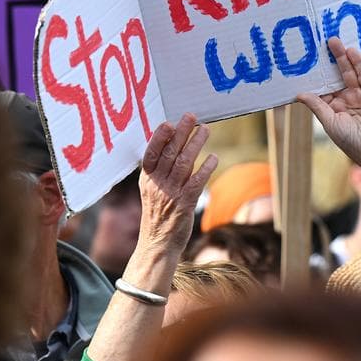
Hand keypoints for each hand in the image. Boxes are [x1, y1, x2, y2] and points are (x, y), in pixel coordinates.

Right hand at [138, 113, 216, 249]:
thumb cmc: (158, 214)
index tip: (168, 122)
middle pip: (169, 153)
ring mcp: (171, 193)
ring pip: (184, 163)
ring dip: (195, 144)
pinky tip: (213, 157)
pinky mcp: (185, 204)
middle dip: (181, 132)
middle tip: (191, 116)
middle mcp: (157, 184)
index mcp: (147, 179)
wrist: (158, 244)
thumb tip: (176, 146)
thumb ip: (162, 170)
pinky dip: (206, 168)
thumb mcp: (152, 190)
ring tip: (204, 130)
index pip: (151, 154)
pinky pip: (197, 182)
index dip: (159, 138)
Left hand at [297, 38, 360, 192]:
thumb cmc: (353, 143)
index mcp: (333, 109)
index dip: (316, 75)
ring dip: (343, 58)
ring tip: (334, 42)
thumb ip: (318, 106)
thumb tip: (299, 94)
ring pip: (350, 74)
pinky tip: (351, 52)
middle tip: (320, 44)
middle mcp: (346, 100)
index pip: (323, 87)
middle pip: (336, 77)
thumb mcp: (330, 123)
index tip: (306, 60)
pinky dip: (359, 64)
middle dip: (329, 61)